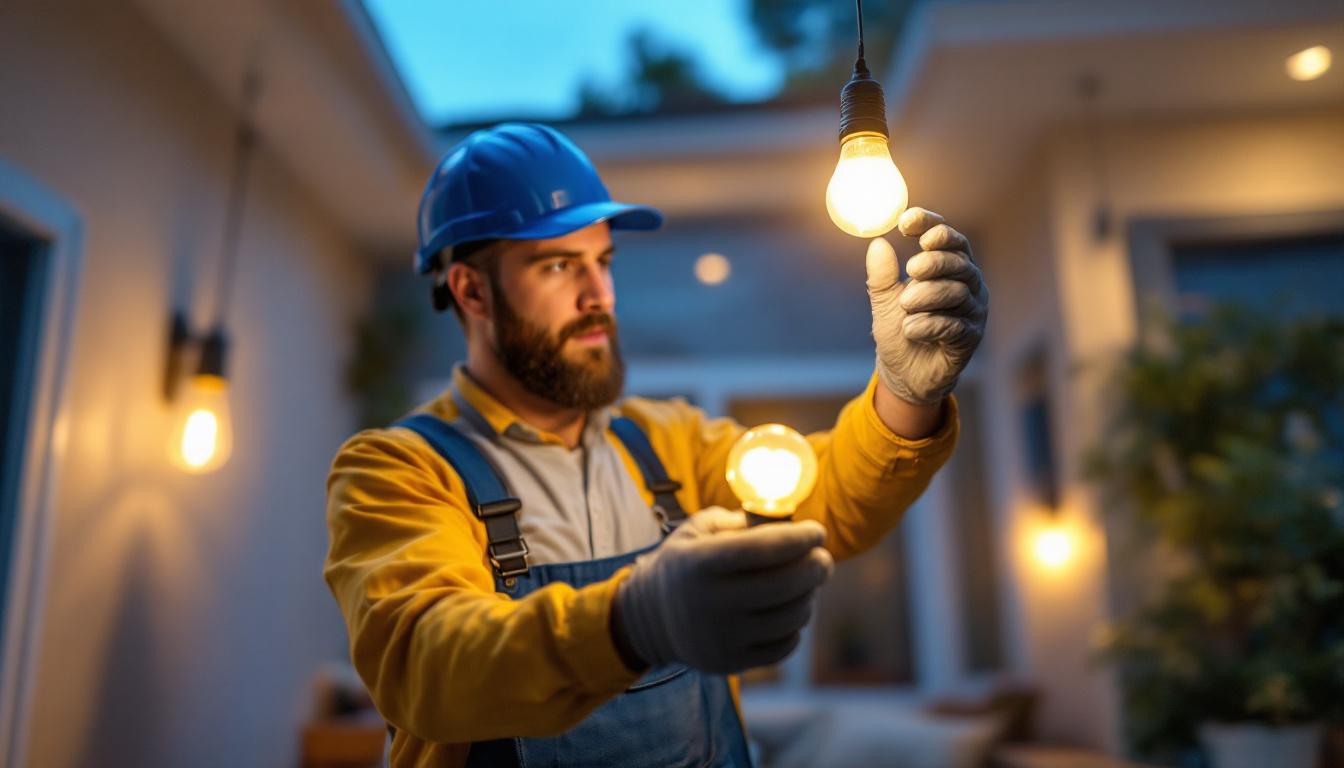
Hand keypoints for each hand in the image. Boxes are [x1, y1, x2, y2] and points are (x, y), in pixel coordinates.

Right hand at [612, 507, 832, 674]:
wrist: (650, 618)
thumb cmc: (686, 564)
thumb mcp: (697, 531)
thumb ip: (738, 521)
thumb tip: (786, 524)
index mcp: (699, 564)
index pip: (761, 549)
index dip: (797, 539)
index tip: (817, 531)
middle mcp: (710, 603)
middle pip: (783, 586)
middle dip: (814, 568)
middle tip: (823, 558)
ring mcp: (721, 638)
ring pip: (790, 617)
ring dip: (808, 597)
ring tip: (806, 584)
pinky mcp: (731, 663)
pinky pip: (783, 646)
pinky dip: (795, 626)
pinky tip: (791, 611)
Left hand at [866, 207, 988, 405]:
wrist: (904, 373)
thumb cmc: (899, 330)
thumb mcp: (884, 300)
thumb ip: (882, 275)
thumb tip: (877, 243)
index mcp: (949, 267)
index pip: (948, 237)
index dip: (931, 225)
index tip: (905, 222)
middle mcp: (967, 284)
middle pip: (959, 261)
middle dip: (935, 261)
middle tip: (912, 267)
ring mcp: (973, 310)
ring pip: (958, 292)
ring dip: (928, 296)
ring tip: (905, 306)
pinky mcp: (971, 337)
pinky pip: (956, 325)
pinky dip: (931, 324)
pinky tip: (910, 329)